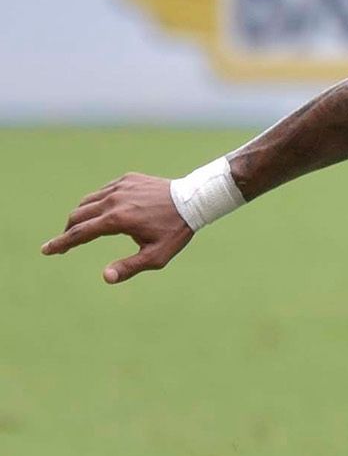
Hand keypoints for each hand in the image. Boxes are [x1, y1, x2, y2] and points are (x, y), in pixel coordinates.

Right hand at [41, 173, 192, 283]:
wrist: (194, 199)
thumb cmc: (176, 230)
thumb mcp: (157, 256)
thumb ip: (129, 267)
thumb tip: (105, 277)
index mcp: (117, 220)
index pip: (79, 233)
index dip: (60, 243)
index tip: (46, 250)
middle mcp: (114, 200)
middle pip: (78, 216)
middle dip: (68, 231)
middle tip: (66, 245)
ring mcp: (120, 186)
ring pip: (88, 202)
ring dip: (80, 216)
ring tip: (82, 230)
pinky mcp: (127, 178)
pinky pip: (103, 191)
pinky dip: (96, 203)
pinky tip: (101, 212)